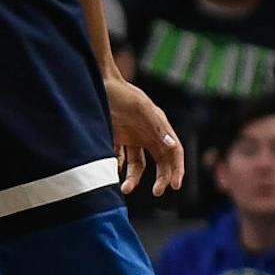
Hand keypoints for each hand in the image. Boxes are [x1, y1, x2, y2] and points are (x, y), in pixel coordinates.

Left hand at [106, 71, 183, 197]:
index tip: (174, 186)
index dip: (177, 169)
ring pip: (138, 164)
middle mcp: (148, 134)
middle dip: (161, 178)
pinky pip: (120, 159)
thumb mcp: (140, 108)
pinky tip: (112, 173)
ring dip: (134, 178)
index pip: (174, 152)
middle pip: (160, 162)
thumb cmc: (121, 93)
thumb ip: (156, 126)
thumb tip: (171, 146)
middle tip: (157, 192)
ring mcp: (131, 137)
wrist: (96, 82)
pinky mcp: (116, 138)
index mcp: (159, 127)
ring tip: (125, 188)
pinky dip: (118, 168)